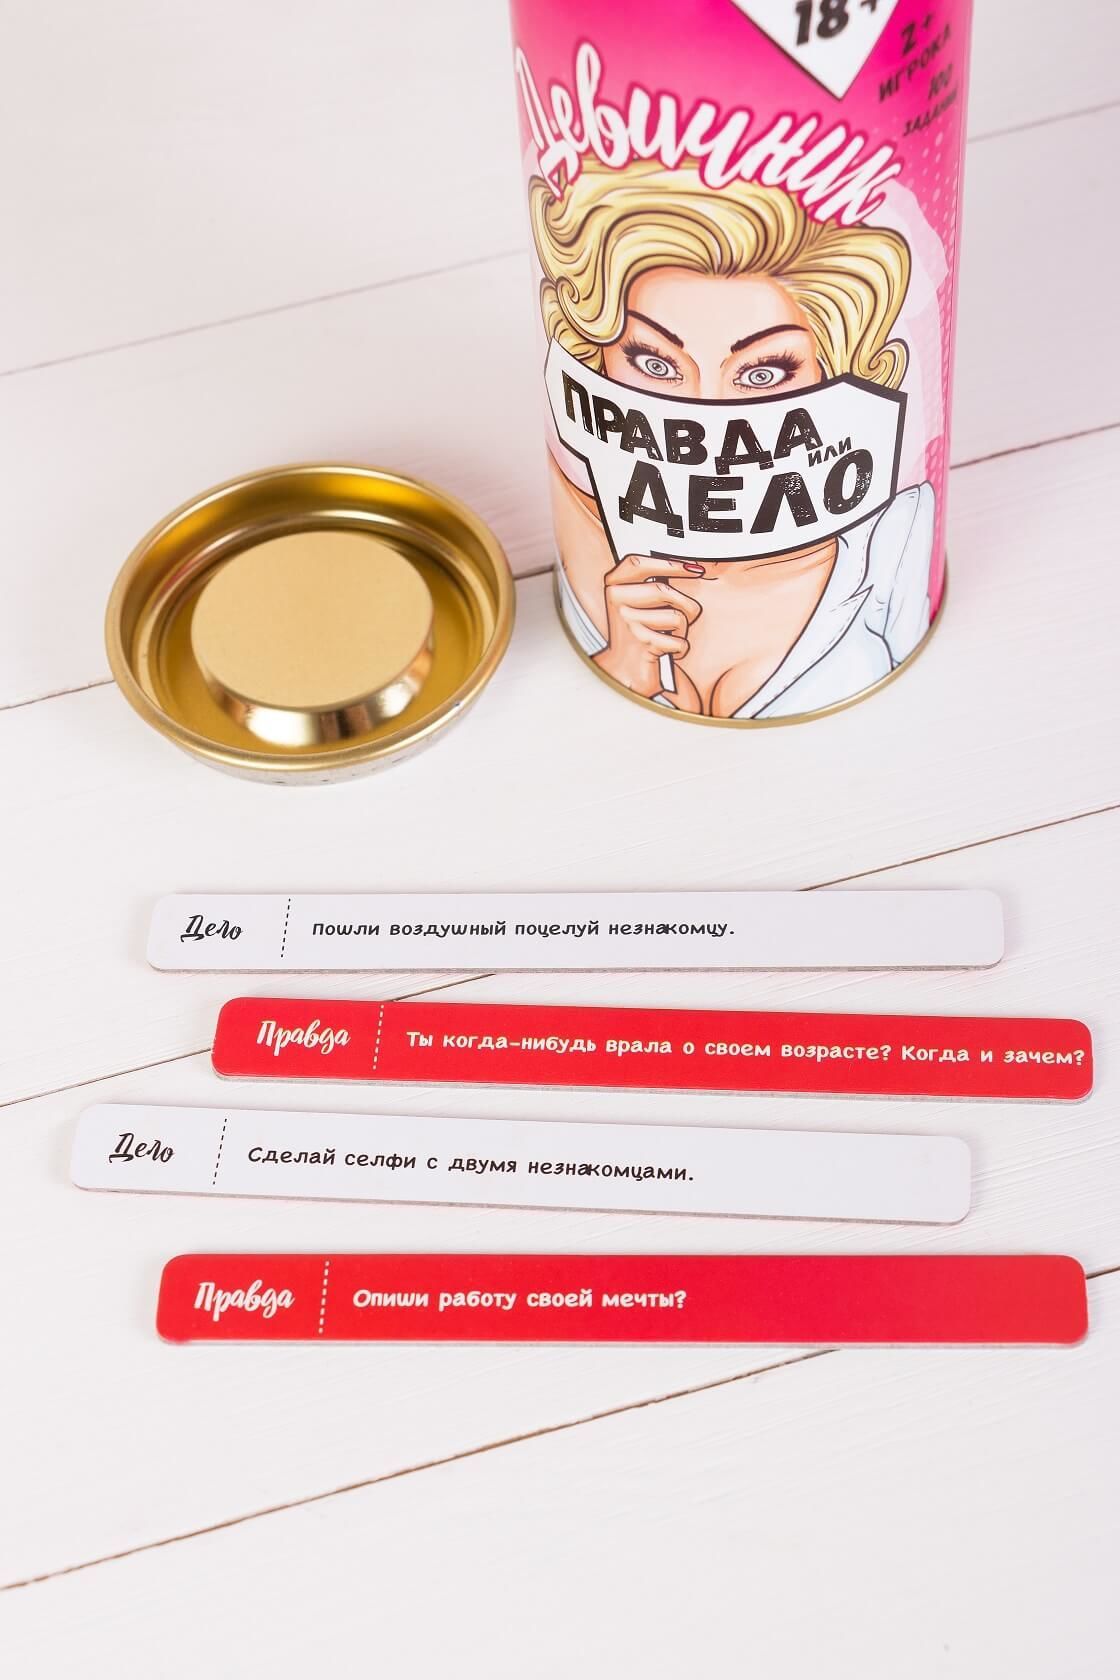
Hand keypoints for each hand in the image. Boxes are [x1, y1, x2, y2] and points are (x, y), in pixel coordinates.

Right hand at [593, 554, 704, 701]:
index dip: (668, 564)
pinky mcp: (642, 645)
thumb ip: (654, 582)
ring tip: (669, 636)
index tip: (695, 569)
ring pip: (676, 617)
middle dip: (685, 605)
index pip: (637, 564)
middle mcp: (615, 602)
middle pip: (662, 591)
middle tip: (690, 615)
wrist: (625, 669)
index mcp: (612, 585)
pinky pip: (678, 642)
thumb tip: (695, 567)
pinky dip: (680, 648)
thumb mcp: (637, 601)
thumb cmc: (637, 632)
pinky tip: (668, 651)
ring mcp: (627, 623)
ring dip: (682, 630)